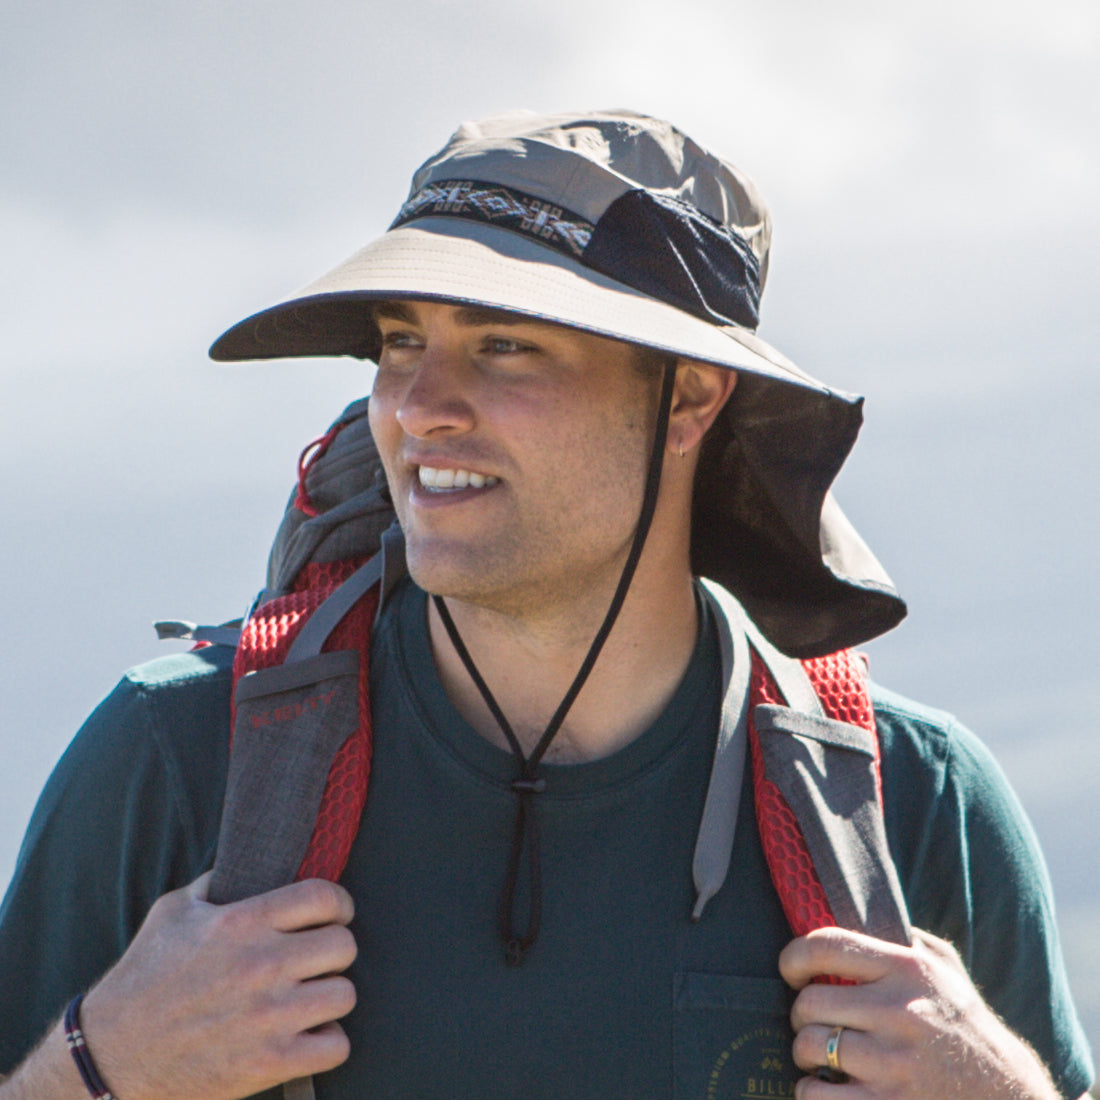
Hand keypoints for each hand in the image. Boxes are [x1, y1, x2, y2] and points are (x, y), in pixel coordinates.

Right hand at [78, 873, 356, 1099]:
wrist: (110, 1056)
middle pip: (344, 945)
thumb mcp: (174, 911)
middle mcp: (261, 965)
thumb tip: (255, 860)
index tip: (334, 913)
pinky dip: (327, 1042)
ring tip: (310, 996)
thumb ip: (220, 883)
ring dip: (331, 996)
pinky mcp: (268, 1063)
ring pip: (345, 994)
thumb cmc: (143, 977)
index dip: (338, 903)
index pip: (322, 896)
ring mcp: (268, 1017)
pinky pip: (336, 1046)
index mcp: (241, 923)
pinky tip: (306, 1034)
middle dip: (334, 950)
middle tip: (317, 959)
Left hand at [779, 926, 1060, 1098]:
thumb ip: (904, 939)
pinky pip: (816, 1095)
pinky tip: (829, 1089)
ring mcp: (895, 1064)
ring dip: (805, 1055)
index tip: (791, 971)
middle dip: (802, 1015)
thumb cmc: (967, 1028)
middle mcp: (901, 1013)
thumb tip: (851, 910)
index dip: (793, 957)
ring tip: (822, 1056)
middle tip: (813, 1022)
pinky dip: (811, 1093)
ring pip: (808, 1048)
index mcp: (910, 970)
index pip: (826, 945)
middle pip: (809, 1003)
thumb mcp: (946, 971)